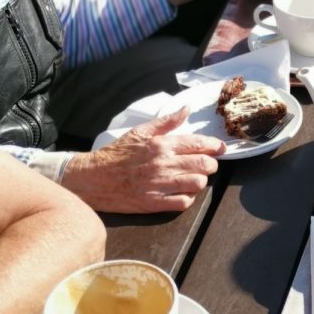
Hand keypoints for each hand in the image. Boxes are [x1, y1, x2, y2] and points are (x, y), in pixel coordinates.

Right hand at [62, 105, 222, 213]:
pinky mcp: (154, 203)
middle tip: (209, 164)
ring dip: (200, 180)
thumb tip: (186, 109)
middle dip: (211, 164)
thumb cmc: (117, 153)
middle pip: (203, 165)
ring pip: (197, 184)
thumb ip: (166, 122)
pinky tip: (183, 192)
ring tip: (194, 177)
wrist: (94, 178)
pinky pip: (183, 202)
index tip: (220, 148)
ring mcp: (159, 185)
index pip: (198, 144)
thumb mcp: (140, 131)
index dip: (215, 146)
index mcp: (161, 145)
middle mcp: (163, 164)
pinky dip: (188, 197)